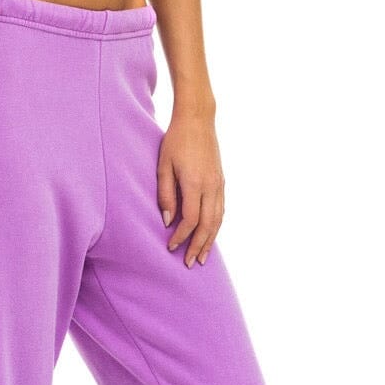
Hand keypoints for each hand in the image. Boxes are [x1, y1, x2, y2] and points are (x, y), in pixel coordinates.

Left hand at [156, 113, 224, 266]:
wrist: (198, 120)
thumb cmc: (175, 141)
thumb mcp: (163, 166)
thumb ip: (165, 194)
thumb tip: (167, 220)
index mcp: (195, 184)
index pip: (189, 220)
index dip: (180, 237)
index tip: (170, 247)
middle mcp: (211, 187)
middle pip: (207, 225)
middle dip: (198, 246)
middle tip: (189, 263)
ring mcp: (219, 184)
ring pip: (218, 220)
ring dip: (210, 240)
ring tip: (202, 257)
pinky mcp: (222, 181)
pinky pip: (221, 210)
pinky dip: (216, 226)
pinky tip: (210, 234)